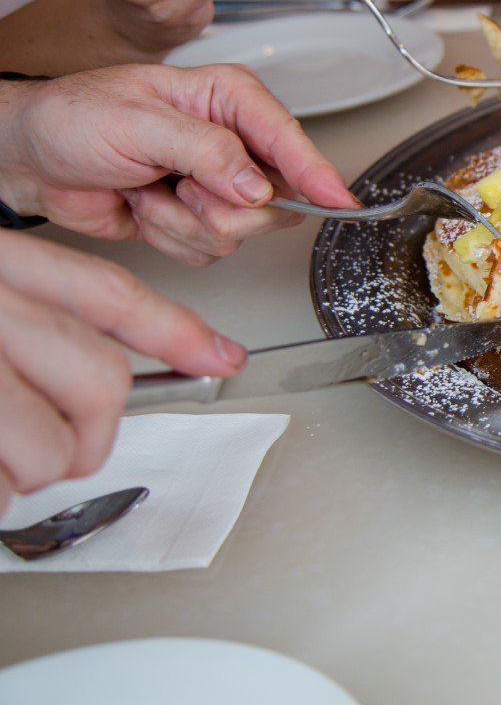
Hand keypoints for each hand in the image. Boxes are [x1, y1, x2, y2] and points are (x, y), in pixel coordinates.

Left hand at [0, 64, 355, 265]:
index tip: (338, 200)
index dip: (315, 173)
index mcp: (228, 100)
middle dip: (217, 205)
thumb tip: (256, 184)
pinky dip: (168, 238)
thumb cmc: (72, 119)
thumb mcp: (138, 122)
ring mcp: (218, 184)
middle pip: (271, 198)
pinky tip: (144, 207)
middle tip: (176, 184)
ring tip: (149, 190)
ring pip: (240, 231)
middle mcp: (233, 142)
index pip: (287, 138)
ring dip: (182, 221)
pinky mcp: (198, 219)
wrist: (28, 158)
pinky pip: (209, 251)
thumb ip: (206, 150)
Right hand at [0, 231, 244, 512]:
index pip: (108, 294)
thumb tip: (92, 378)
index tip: (227, 355)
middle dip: (90, 437)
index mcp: (0, 268)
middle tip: (60, 454)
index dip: (176, 330)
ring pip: (55, 446)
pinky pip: (2, 484)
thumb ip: (33, 330)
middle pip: (102, 380)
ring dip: (29, 470)